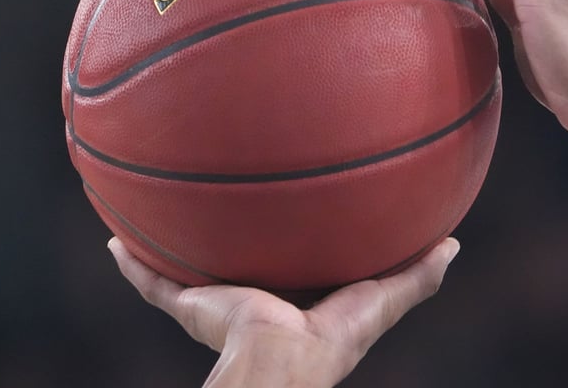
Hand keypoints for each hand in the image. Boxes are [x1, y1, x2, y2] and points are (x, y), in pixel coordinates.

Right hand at [108, 237, 459, 387]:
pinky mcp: (190, 305)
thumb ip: (415, 279)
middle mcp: (248, 300)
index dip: (286, 247)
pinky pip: (152, 283)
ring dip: (170, 247)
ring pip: (185, 272)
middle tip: (222, 205)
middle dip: (225, 243)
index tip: (283, 220)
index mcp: (289, 301)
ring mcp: (215, 302)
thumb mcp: (379, 300)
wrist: (280, 362)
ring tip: (157, 210)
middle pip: (232, 265)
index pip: (286, 268)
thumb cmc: (331, 340)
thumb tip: (455, 246)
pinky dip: (132, 264)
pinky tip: (112, 239)